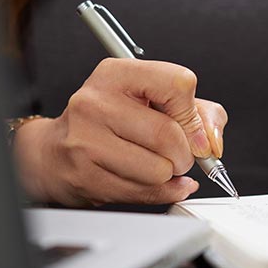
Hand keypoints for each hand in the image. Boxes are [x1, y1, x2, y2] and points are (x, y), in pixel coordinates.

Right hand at [13, 58, 227, 206]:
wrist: (54, 152)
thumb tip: (212, 141)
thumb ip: (199, 113)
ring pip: (159, 169)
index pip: (178, 84)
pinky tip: (148, 180)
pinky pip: (143, 192)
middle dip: (185, 154)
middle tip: (177, 154)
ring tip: (153, 164)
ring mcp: (86, 140)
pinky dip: (159, 191)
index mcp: (117, 74)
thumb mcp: (154, 101)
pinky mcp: (84, 176)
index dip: (194, 114)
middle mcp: (96, 102)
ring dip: (169, 174)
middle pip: (169, 135)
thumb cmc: (111, 123)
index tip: (193, 130)